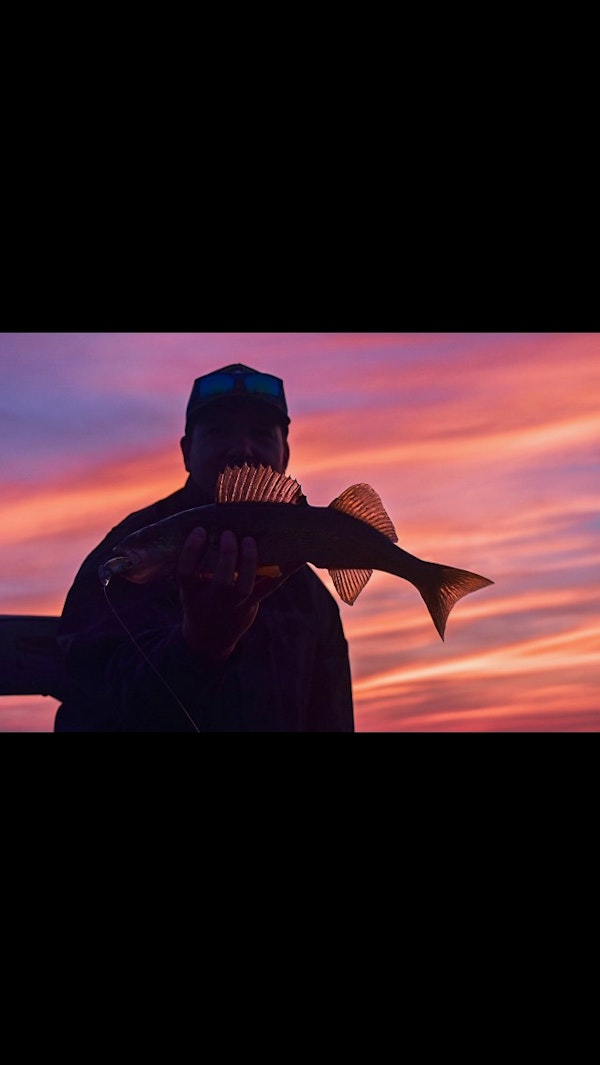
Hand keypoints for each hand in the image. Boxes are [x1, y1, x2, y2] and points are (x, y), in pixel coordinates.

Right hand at [178, 527, 300, 660]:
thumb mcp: (191, 586)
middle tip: (229, 534)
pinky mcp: (250, 605)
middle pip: (221, 580)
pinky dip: (285, 571)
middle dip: (227, 555)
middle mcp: (212, 601)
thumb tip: (214, 524)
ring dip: (249, 561)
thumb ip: (198, 564)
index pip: (186, 572)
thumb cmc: (200, 598)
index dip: (192, 551)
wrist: (209, 637)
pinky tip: (296, 556)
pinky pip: (269, 587)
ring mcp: (233, 605)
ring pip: (244, 586)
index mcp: (191, 593)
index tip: (200, 531)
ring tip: (249, 540)